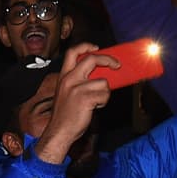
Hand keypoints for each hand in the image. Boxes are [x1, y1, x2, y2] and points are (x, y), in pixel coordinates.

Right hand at [34, 44, 115, 163]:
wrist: (59, 131)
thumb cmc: (66, 115)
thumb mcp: (67, 93)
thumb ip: (80, 81)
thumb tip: (101, 75)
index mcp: (64, 76)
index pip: (73, 52)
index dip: (86, 46)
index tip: (97, 47)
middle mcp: (69, 79)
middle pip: (91, 59)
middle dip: (108, 60)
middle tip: (117, 65)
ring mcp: (77, 88)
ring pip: (103, 82)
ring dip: (105, 92)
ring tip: (97, 101)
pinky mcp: (85, 98)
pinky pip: (105, 94)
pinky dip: (104, 101)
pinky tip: (95, 106)